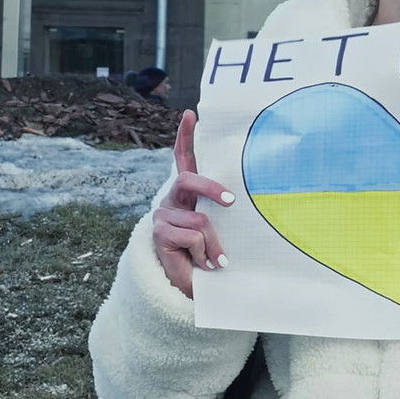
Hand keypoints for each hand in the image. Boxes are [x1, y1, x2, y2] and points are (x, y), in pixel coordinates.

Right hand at [152, 109, 235, 297]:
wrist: (193, 283)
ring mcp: (163, 215)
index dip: (185, 136)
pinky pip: (194, 237)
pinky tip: (202, 263)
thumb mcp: (219, 226)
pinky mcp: (160, 233)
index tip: (191, 114)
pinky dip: (204, 253)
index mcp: (187, 193)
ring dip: (213, 243)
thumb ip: (221, 209)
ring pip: (200, 219)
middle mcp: (172, 199)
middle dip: (212, 188)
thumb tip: (239, 198)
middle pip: (189, 180)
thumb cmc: (211, 252)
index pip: (184, 159)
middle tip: (231, 202)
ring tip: (215, 259)